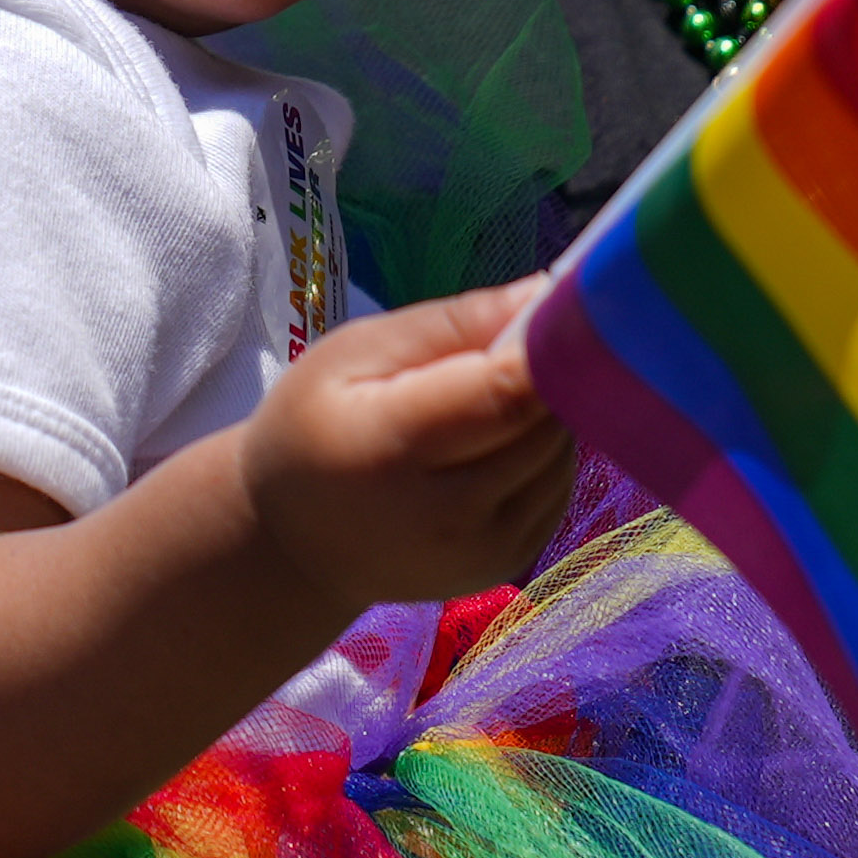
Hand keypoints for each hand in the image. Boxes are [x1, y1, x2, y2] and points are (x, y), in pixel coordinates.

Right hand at [241, 280, 574, 615]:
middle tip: (513, 344)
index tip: (562, 304)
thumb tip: (543, 292)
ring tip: (489, 398)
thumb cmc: (312, 428)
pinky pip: (558, 488)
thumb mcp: (353, 353)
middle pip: (546, 423)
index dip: (550, 346)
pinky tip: (494, 443)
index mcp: (397, 451)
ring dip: (547, 415)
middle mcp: (451, 516)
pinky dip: (544, 456)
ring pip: (562, 455)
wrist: (295, 543)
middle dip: (548, 373)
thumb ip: (449, 323)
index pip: (510, 394)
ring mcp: (486, 552)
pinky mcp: (509, 565)